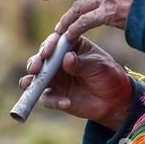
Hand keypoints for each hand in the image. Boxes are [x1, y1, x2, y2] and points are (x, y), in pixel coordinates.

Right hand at [18, 34, 132, 129]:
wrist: (115, 100)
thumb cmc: (108, 76)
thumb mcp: (99, 66)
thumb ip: (82, 63)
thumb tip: (67, 58)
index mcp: (72, 46)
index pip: (56, 41)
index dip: (49, 45)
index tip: (48, 52)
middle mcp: (59, 60)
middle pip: (41, 58)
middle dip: (36, 62)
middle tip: (36, 68)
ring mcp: (56, 78)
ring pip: (36, 77)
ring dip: (31, 80)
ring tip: (29, 84)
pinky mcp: (55, 95)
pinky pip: (47, 98)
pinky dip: (54, 101)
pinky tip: (66, 102)